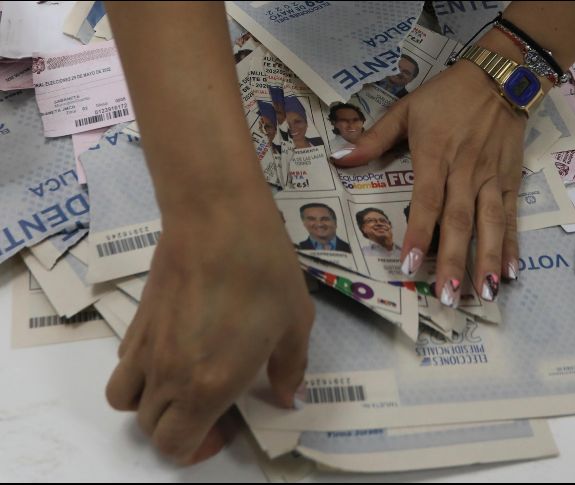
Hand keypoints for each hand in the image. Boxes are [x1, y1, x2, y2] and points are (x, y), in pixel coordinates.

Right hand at [105, 197, 313, 464]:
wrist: (218, 220)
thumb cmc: (265, 273)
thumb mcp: (294, 324)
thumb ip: (289, 369)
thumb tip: (287, 396)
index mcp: (208, 386)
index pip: (177, 445)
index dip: (198, 450)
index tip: (224, 430)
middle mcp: (167, 375)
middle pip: (151, 428)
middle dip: (180, 430)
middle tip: (213, 409)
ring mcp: (145, 348)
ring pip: (126, 401)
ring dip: (152, 406)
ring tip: (184, 385)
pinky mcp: (136, 321)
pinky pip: (124, 365)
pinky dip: (141, 373)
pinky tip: (176, 348)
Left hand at [334, 59, 525, 304]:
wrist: (500, 77)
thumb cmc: (447, 95)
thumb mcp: (406, 109)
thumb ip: (373, 139)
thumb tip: (339, 159)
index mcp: (435, 156)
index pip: (426, 201)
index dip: (419, 234)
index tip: (412, 265)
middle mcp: (464, 173)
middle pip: (459, 222)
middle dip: (455, 261)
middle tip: (449, 297)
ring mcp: (490, 179)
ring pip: (490, 225)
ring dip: (487, 260)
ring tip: (485, 294)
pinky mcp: (510, 181)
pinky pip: (511, 216)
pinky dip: (512, 244)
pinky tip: (511, 272)